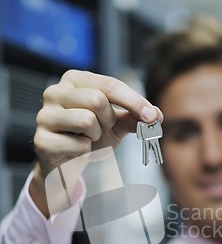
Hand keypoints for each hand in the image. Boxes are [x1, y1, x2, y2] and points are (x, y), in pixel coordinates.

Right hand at [30, 70, 161, 215]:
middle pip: (98, 100)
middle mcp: (54, 91)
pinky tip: (74, 149)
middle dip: (107, 120)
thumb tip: (157, 116)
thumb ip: (134, 116)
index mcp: (74, 80)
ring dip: (95, 136)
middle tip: (100, 128)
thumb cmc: (89, 136)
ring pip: (87, 120)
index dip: (134, 101)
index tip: (153, 116)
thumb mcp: (115, 123)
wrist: (67, 163)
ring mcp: (44, 115)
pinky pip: (79, 144)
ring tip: (86, 138)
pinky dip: (84, 151)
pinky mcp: (41, 139)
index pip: (110, 84)